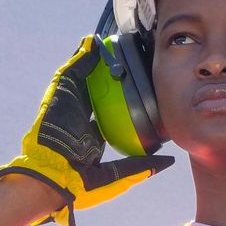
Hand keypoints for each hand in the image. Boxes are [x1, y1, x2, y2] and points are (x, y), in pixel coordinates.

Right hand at [0, 37, 171, 225]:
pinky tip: (93, 42)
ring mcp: (68, 104)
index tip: (138, 92)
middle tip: (127, 61)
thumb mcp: (120, 174)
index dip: (121, 101)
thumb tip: (169, 161)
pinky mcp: (60, 94)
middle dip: (109, 75)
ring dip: (95, 60)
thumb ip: (143, 165)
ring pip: (84, 76)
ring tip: (111, 44)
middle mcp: (79, 116)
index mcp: (89, 136)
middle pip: (96, 90)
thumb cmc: (82, 183)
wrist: (55, 178)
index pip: (109, 113)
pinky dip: (82, 55)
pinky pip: (73, 69)